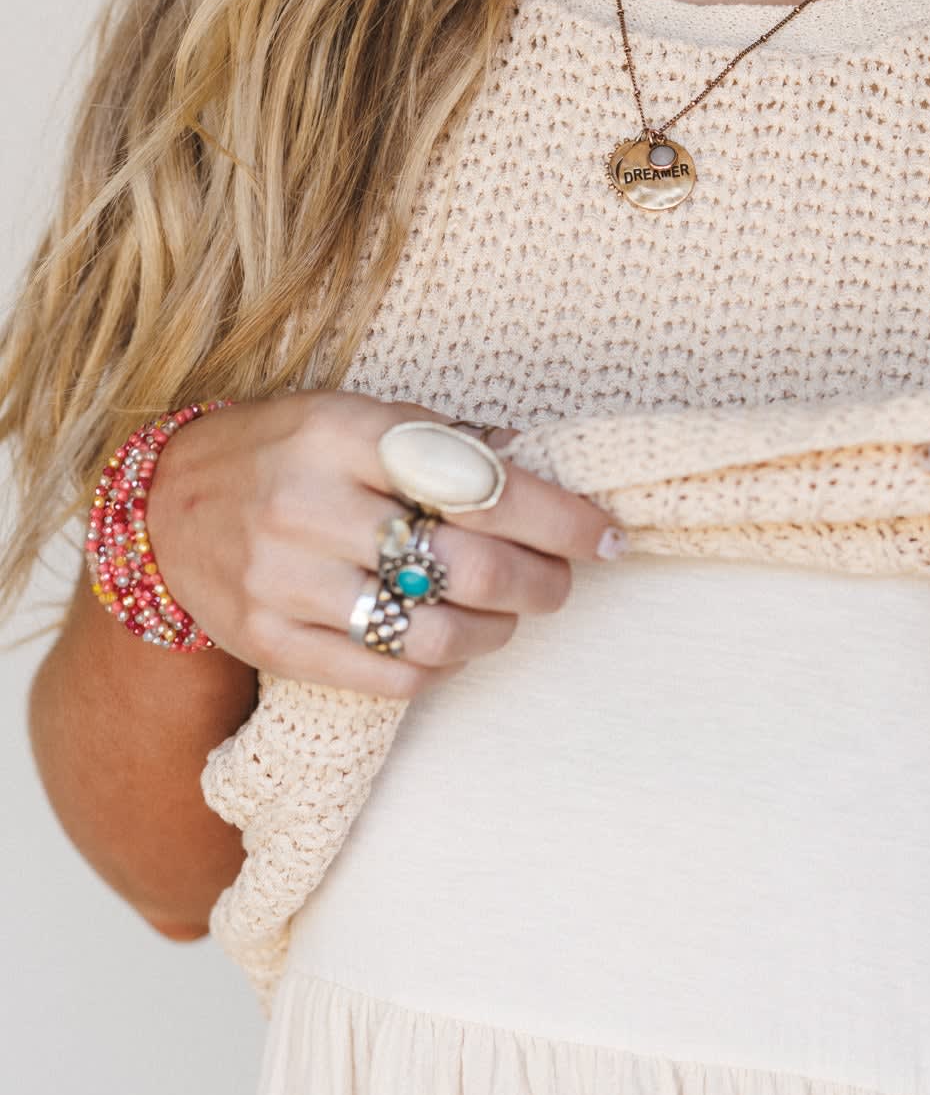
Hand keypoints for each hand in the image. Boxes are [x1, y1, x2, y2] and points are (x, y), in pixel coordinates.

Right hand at [145, 391, 623, 699]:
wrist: (159, 507)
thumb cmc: (283, 454)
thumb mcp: (351, 417)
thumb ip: (440, 441)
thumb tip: (542, 462)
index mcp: (340, 432)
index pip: (479, 482)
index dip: (559, 517)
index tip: (606, 536)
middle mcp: (309, 504)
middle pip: (470, 565)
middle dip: (543, 582)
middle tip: (561, 582)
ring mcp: (282, 579)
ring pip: (434, 633)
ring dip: (497, 633)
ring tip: (508, 619)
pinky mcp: (268, 641)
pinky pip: (387, 676)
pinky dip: (439, 668)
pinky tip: (450, 647)